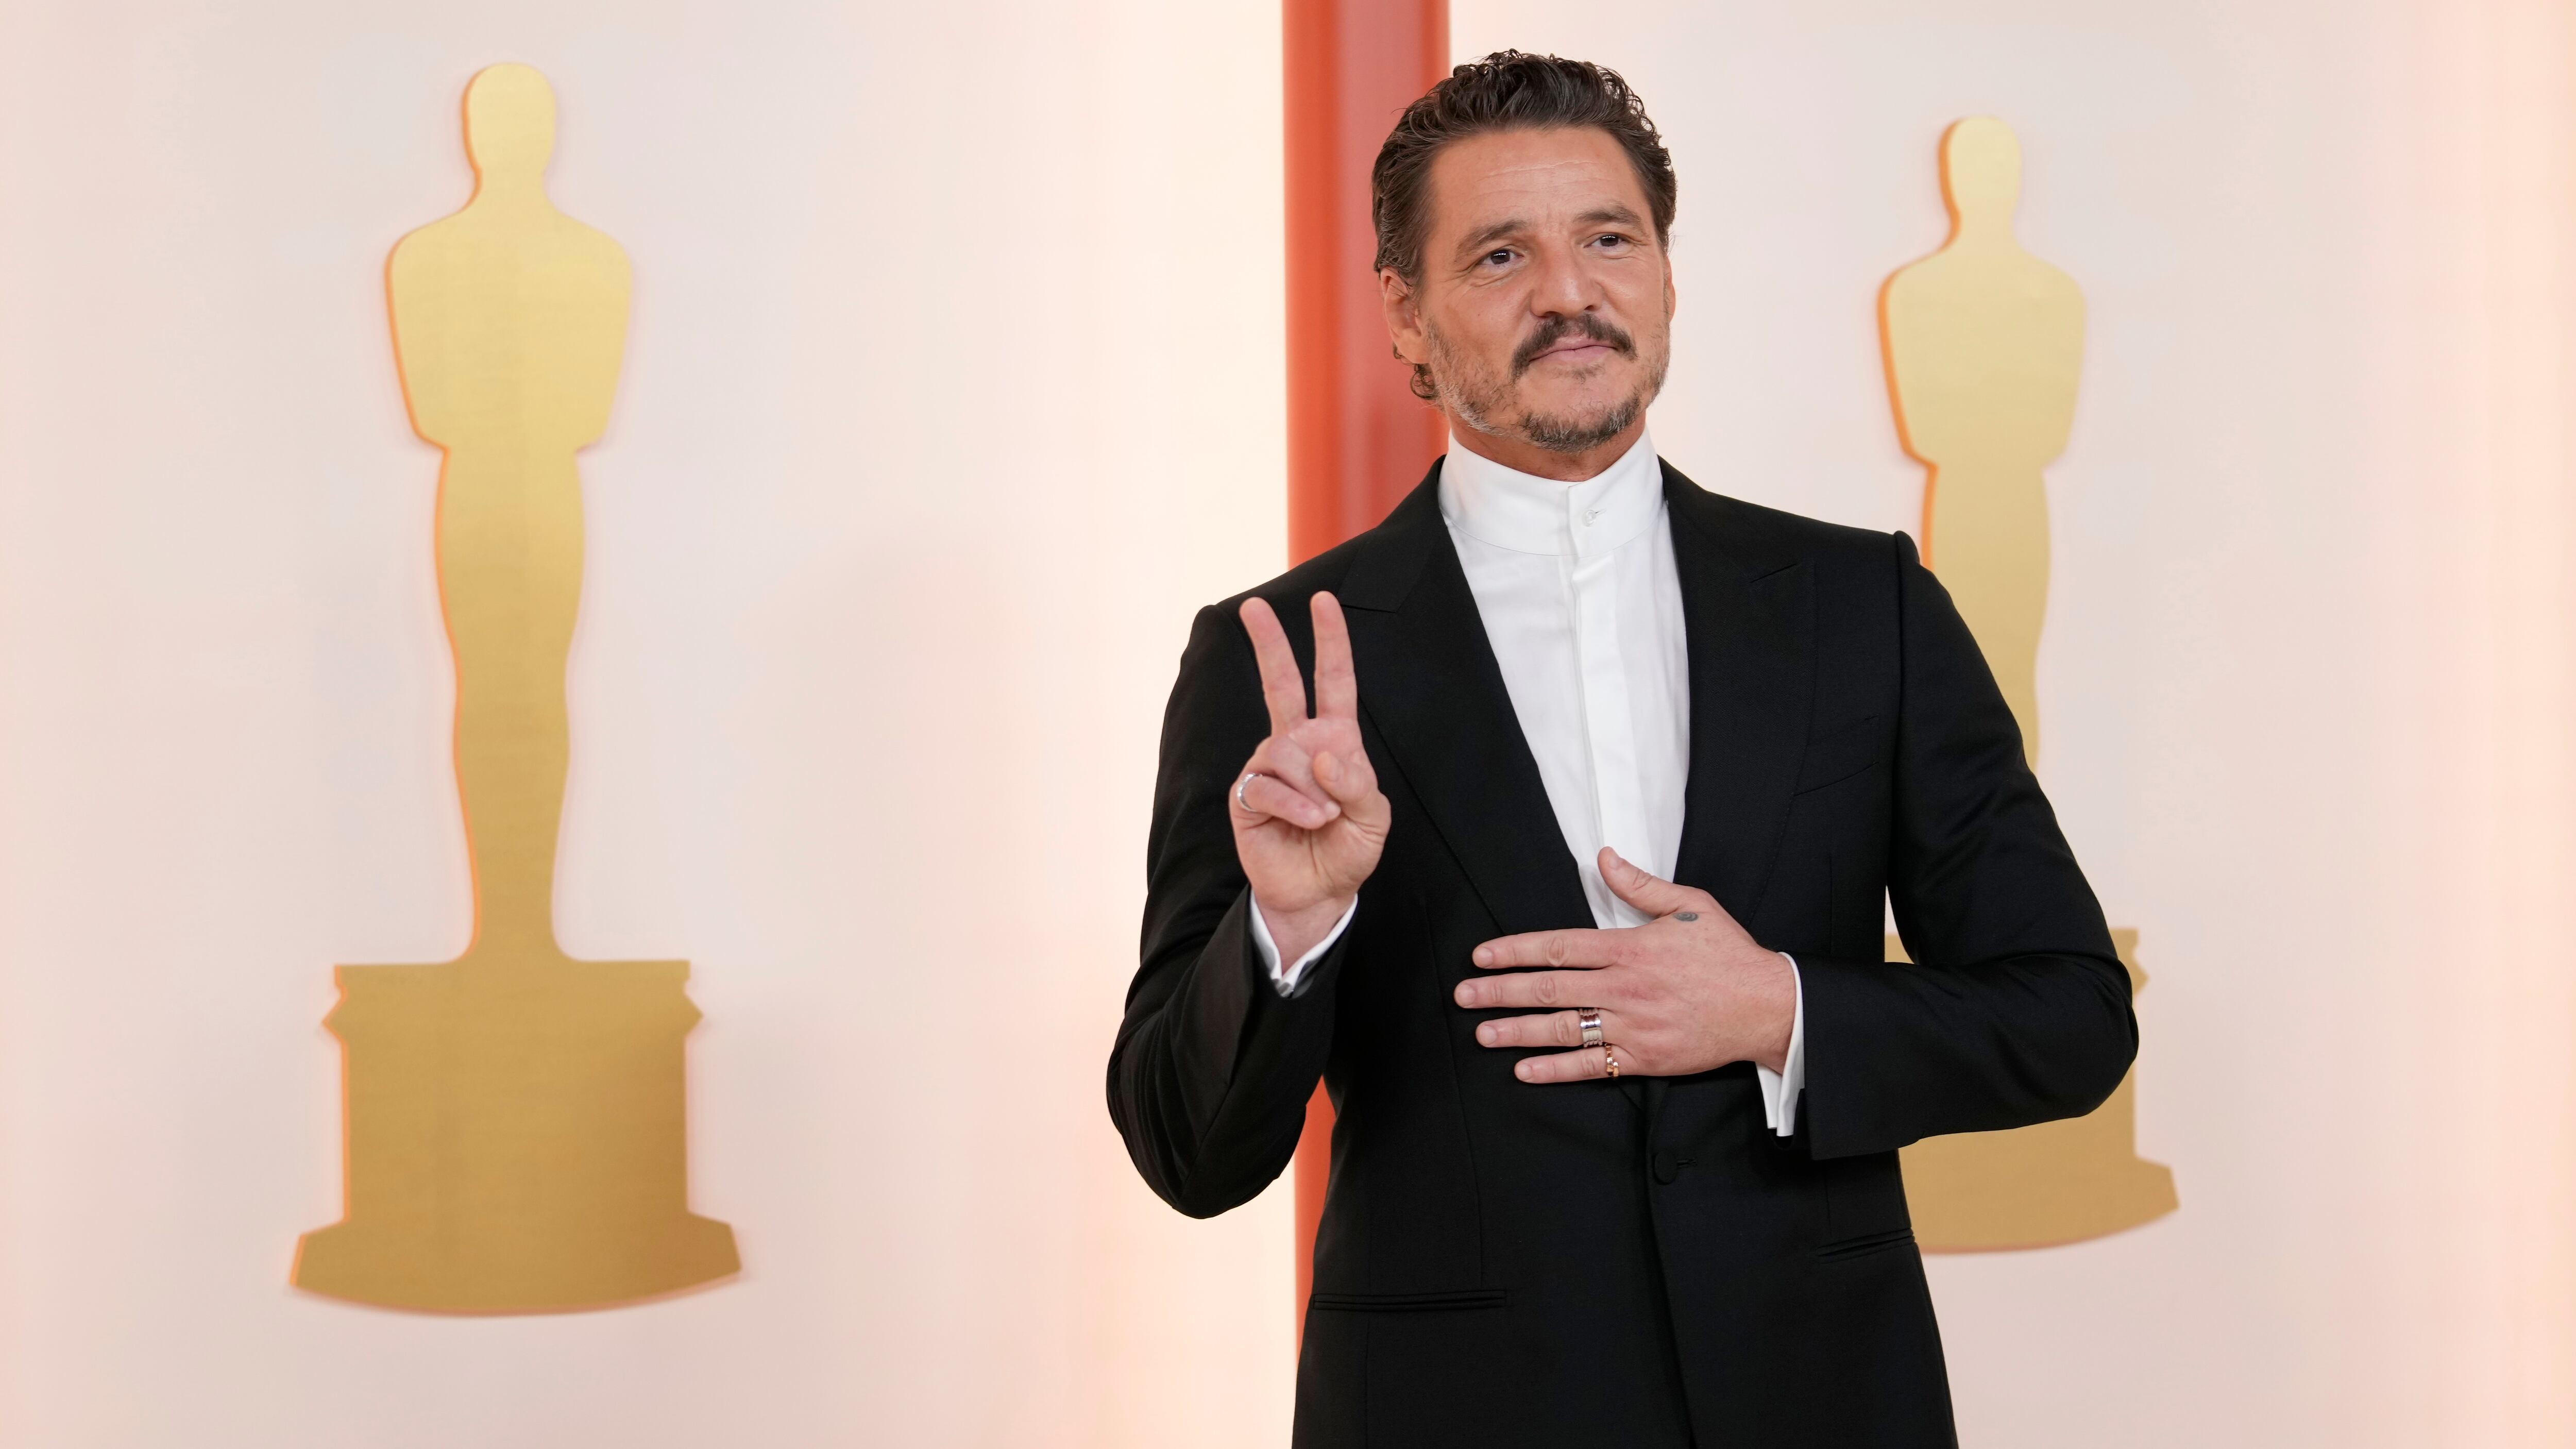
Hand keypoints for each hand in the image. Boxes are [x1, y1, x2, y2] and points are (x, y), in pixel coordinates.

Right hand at [1232, 593, 1390, 961]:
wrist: (1317, 893)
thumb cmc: (1347, 850)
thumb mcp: (1374, 819)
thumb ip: (1358, 783)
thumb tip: (1323, 754)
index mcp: (1335, 740)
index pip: (1334, 683)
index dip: (1331, 642)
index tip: (1323, 601)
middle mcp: (1297, 745)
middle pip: (1282, 684)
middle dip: (1269, 644)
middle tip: (1252, 606)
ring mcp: (1268, 768)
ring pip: (1284, 751)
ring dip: (1311, 788)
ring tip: (1323, 817)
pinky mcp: (1247, 796)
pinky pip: (1268, 785)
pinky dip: (1294, 805)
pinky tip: (1307, 821)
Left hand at [1454, 848, 1794, 1082]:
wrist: (1768, 1007)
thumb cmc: (1729, 954)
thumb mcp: (1690, 906)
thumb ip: (1641, 884)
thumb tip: (1603, 858)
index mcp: (1630, 948)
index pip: (1558, 947)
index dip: (1514, 950)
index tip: (1481, 956)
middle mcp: (1625, 987)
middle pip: (1549, 988)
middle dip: (1500, 992)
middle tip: (1463, 996)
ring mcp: (1633, 1025)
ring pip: (1564, 1028)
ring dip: (1518, 1032)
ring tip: (1482, 1033)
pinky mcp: (1645, 1057)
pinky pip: (1592, 1066)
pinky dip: (1556, 1070)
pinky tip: (1524, 1071)